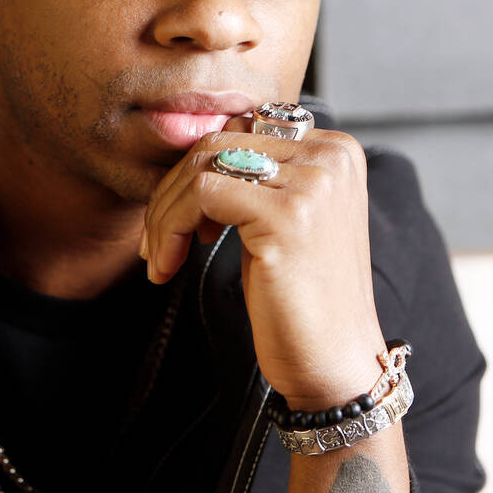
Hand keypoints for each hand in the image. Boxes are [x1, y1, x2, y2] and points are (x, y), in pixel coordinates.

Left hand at [141, 118, 385, 408]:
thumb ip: (256, 174)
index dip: (196, 172)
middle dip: (171, 192)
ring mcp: (312, 183)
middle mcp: (331, 156)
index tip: (181, 220)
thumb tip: (192, 154)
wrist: (335, 362)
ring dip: (164, 213)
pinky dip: (170, 228)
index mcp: (335, 149)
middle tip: (157, 241)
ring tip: (161, 255)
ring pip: (201, 167)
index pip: (240, 130)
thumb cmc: (302, 297)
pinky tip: (170, 265)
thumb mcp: (282, 219)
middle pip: (217, 143)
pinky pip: (199, 195)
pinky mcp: (287, 215)